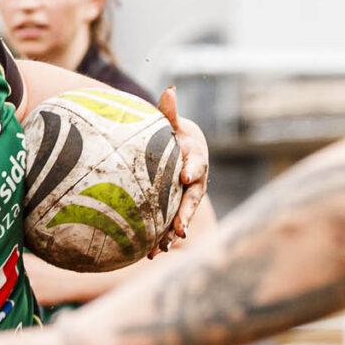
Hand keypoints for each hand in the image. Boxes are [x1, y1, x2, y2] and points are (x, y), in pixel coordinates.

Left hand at [158, 86, 211, 244]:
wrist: (183, 151)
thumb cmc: (175, 135)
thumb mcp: (173, 124)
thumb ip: (170, 112)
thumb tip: (170, 90)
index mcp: (197, 160)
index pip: (197, 164)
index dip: (193, 169)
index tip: (186, 175)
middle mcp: (196, 183)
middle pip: (192, 200)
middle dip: (186, 215)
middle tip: (179, 228)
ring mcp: (187, 199)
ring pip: (181, 218)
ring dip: (172, 235)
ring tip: (161, 249)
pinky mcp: (177, 210)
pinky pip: (170, 226)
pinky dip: (161, 240)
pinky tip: (147, 255)